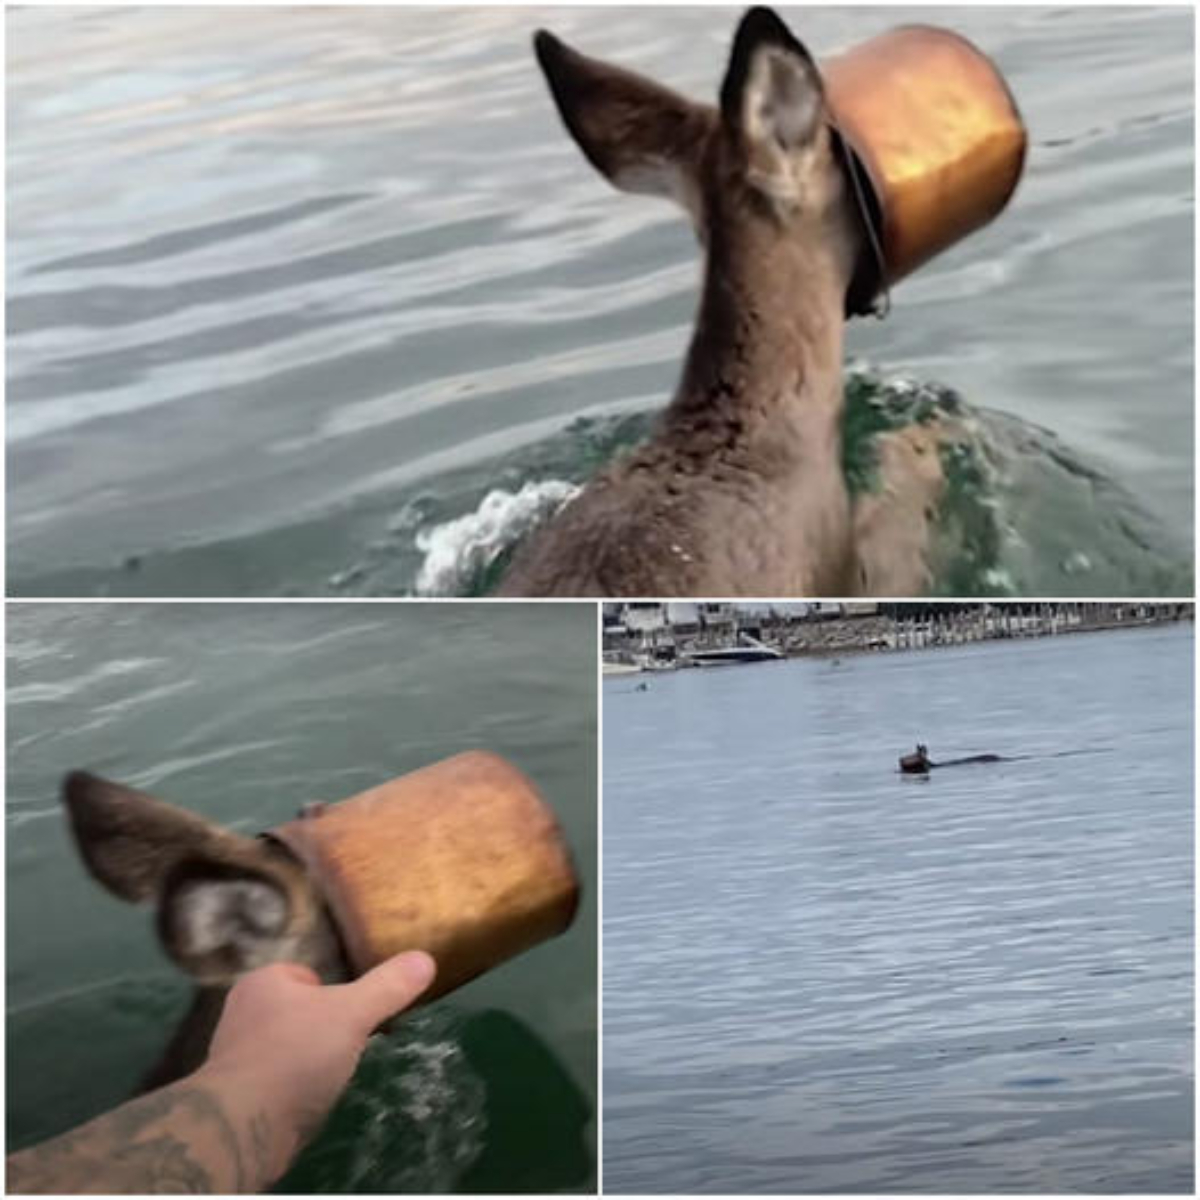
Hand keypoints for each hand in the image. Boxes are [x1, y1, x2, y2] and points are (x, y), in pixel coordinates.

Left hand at [201, 951, 436, 1164]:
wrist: (243, 1125)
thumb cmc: (296, 1054)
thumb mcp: (353, 1013)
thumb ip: (388, 987)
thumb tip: (425, 959)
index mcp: (263, 982)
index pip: (304, 976)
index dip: (331, 992)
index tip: (352, 1014)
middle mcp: (241, 1013)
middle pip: (295, 1012)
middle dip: (319, 1028)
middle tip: (347, 1045)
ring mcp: (233, 1056)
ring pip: (283, 1048)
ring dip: (305, 1060)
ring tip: (329, 1076)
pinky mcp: (233, 1096)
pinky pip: (272, 1082)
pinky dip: (291, 1089)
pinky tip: (308, 1101)